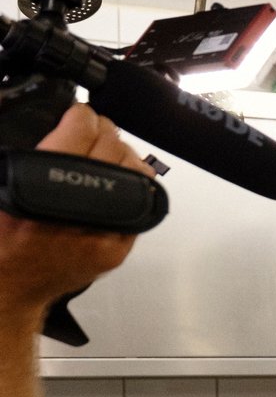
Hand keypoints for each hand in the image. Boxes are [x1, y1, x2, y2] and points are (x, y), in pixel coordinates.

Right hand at [0, 103, 150, 324]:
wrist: (9, 283)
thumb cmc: (0, 234)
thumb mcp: (0, 181)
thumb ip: (18, 153)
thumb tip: (45, 120)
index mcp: (41, 181)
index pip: (81, 128)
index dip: (80, 115)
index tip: (78, 114)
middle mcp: (76, 204)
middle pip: (111, 145)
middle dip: (102, 130)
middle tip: (93, 129)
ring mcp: (102, 228)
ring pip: (135, 171)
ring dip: (123, 155)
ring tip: (108, 152)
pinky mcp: (117, 247)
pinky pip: (141, 204)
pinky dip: (134, 186)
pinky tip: (119, 180)